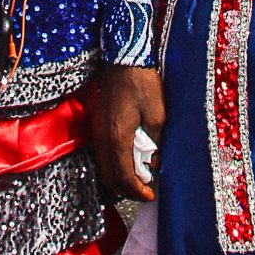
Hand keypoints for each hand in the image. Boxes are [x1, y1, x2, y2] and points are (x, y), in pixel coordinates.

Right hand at [95, 64, 165, 202]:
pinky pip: (102, 154)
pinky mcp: (98, 124)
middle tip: (145, 190)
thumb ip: (154, 144)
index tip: (150, 195)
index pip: (123, 177)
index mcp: (118, 138)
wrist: (124, 59)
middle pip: (109, 178)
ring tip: (140, 177)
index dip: (137, 191)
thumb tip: (153, 165)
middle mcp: (102, 138)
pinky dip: (115, 164)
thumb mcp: (157, 116)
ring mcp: (97, 131)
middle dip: (126, 190)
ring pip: (104, 167)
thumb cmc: (143, 84)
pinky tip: (130, 159)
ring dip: (120, 178)